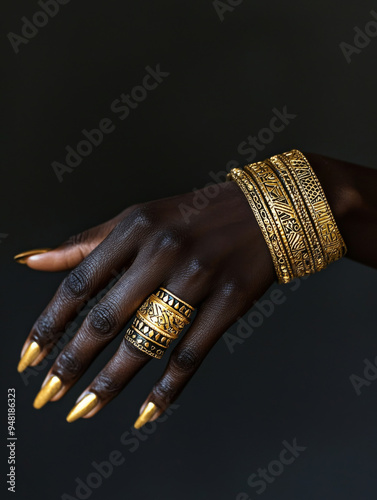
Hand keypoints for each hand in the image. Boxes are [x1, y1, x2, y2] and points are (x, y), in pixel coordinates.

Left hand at [16, 181, 274, 423]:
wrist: (265, 210)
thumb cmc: (195, 215)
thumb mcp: (139, 217)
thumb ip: (87, 242)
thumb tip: (34, 261)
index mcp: (135, 228)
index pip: (80, 282)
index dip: (50, 324)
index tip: (29, 356)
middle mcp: (164, 251)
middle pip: (107, 318)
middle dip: (72, 362)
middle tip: (48, 394)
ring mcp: (199, 277)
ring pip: (146, 341)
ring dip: (111, 382)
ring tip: (83, 408)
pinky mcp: (230, 302)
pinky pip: (191, 353)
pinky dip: (168, 387)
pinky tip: (145, 411)